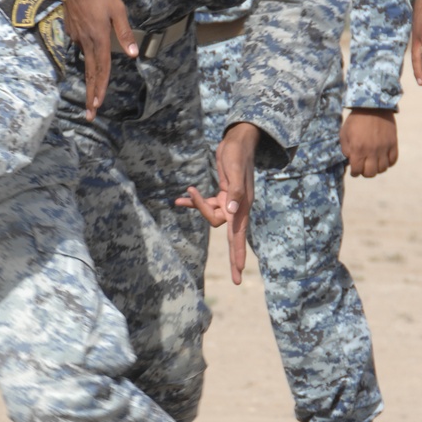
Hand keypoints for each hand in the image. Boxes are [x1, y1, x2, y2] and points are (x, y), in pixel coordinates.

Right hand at [58, 0, 137, 119]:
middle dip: (91, 95)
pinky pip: (81, 47)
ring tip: (91, 97)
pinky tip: (90, 57)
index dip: (101, 88)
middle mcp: (86, 41)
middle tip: (90, 115)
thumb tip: (133, 55)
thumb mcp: (117, 9)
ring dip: (89, 81)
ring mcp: (77, 37)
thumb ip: (124, 33)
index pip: (102, 68)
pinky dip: (86, 58)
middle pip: (90, 73)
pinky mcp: (71, 31)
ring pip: (86, 62)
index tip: (98, 105)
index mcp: (99, 38)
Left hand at [176, 122, 258, 285]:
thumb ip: (234, 191)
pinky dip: (193, 202)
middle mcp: (237, 206)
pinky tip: (179, 200)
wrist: (238, 140)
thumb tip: (232, 210)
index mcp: (242, 204)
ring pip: (211, 216)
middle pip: (229, 234)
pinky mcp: (221, 194)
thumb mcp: (235, 169)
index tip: (239, 272)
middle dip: (233, 256)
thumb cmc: (237, 153)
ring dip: (198, 207)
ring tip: (186, 194)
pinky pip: (206, 204)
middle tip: (235, 280)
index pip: (239, 234)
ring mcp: (229, 201)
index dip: (238, 254)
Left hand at [340, 109, 397, 177]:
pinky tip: (383, 158)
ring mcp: (384, 148)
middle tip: (364, 167)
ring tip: (373, 163)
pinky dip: (388, 162)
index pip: (357, 171)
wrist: (373, 106)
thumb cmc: (356, 120)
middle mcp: (372, 151)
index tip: (354, 169)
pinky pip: (393, 160)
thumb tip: (351, 161)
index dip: (354, 172)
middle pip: (371, 173)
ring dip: (377, 168)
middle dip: (365, 172)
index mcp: (358, 149)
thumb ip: (346, 150)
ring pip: (382, 169)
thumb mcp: (344, 134)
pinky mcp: (393, 143)